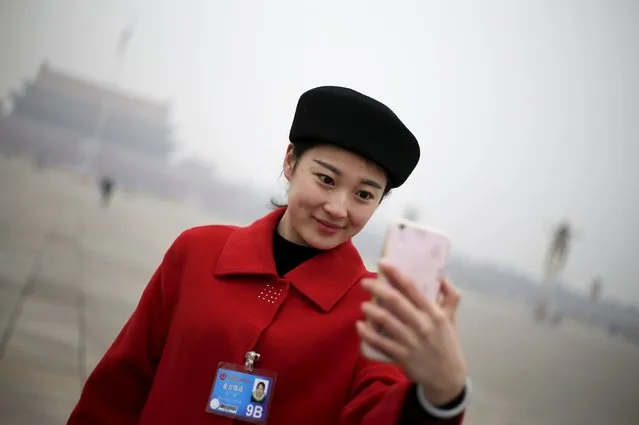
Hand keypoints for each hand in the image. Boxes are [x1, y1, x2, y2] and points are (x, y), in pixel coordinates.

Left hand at [356, 260, 466, 404]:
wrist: (448, 377)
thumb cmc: (447, 344)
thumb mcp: (452, 319)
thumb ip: (450, 297)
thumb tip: (443, 277)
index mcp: (434, 313)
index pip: (413, 289)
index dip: (396, 274)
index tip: (382, 263)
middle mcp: (423, 325)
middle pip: (396, 302)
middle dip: (378, 289)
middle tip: (365, 282)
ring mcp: (412, 341)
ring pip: (386, 321)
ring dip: (371, 311)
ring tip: (363, 305)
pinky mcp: (402, 356)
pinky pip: (381, 343)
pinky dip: (367, 334)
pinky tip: (359, 326)